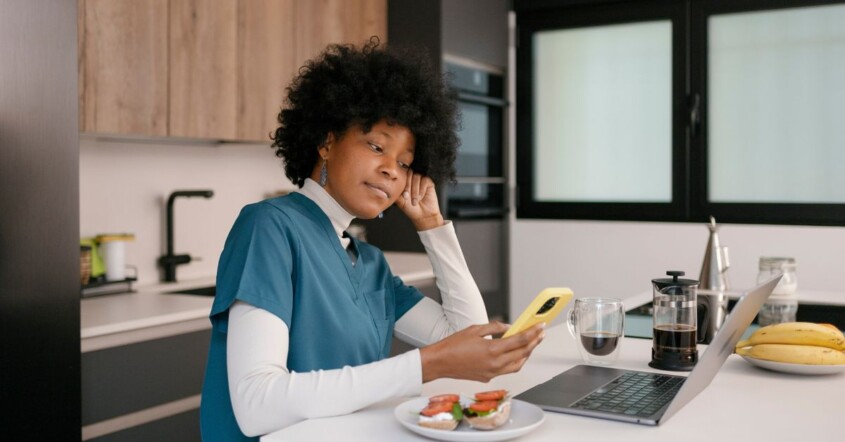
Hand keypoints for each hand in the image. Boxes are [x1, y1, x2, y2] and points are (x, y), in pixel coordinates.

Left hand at [396, 169, 443, 230]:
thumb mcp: (400, 200)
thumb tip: (388, 185)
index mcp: (404, 181)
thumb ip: (395, 191)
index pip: (401, 174)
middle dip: (407, 186)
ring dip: (414, 190)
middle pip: (409, 173)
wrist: (423, 215)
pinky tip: (421, 197)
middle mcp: (412, 178)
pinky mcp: (429, 182)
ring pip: (416, 177)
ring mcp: (421, 179)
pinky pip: (425, 180)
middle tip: (406, 197)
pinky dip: (422, 190)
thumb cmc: (411, 208)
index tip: (402, 195)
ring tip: (414, 201)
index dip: (401, 183)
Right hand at [419, 322, 545, 382]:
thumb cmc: (453, 345)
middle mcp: (495, 364)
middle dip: (534, 342)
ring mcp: (492, 373)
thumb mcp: (475, 329)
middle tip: (540, 334)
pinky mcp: (488, 378)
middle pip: (522, 353)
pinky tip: (516, 354)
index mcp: (492, 349)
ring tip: (532, 344)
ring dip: (527, 354)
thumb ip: (495, 327)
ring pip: (518, 365)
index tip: (540, 326)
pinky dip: (515, 362)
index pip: (520, 340)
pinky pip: (507, 370)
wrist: (440, 363)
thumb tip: (508, 327)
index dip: (532, 332)